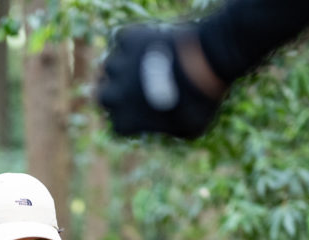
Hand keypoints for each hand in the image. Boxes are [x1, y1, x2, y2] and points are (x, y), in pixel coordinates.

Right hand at [98, 24, 222, 139]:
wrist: (204, 63)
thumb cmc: (200, 101)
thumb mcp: (188, 129)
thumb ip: (167, 129)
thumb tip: (167, 126)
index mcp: (124, 121)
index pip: (118, 126)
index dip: (131, 121)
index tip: (145, 115)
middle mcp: (113, 95)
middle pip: (104, 97)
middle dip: (116, 94)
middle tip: (135, 89)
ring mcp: (118, 66)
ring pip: (111, 67)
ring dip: (124, 67)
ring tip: (144, 64)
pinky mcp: (127, 40)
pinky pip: (123, 41)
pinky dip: (134, 43)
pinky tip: (149, 45)